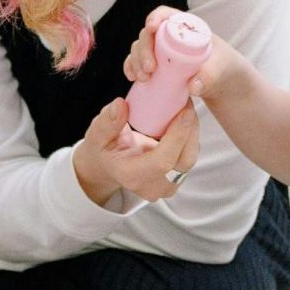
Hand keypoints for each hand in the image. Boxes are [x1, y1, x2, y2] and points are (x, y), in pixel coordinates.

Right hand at [72, 97, 199, 205]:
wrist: (108, 167)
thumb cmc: (103, 150)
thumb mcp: (97, 135)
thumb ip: (107, 122)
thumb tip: (120, 105)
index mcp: (132, 176)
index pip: (162, 161)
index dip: (177, 136)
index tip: (184, 111)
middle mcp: (153, 186)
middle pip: (183, 161)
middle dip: (190, 130)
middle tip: (187, 103)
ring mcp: (166, 185)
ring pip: (190, 159)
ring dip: (192, 132)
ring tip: (186, 108)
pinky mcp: (176, 177)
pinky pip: (189, 156)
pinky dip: (190, 137)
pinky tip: (184, 119)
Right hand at [123, 6, 240, 100]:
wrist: (222, 82)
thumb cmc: (223, 67)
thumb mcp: (221, 69)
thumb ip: (210, 75)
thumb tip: (193, 86)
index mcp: (186, 27)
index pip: (167, 15)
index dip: (156, 18)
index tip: (151, 28)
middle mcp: (170, 36)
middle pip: (149, 35)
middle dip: (144, 49)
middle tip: (149, 69)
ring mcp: (161, 51)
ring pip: (140, 49)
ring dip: (136, 61)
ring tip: (144, 78)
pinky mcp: (156, 66)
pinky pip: (138, 63)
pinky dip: (132, 68)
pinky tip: (133, 78)